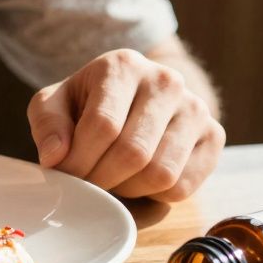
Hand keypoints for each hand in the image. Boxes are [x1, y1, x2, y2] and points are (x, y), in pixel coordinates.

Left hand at [26, 49, 224, 201]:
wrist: (134, 96)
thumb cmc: (87, 103)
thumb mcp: (54, 103)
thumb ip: (48, 125)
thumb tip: (56, 157)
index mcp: (123, 66)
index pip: (102, 125)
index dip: (78, 161)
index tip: (64, 175)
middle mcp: (166, 81)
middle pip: (133, 153)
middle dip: (101, 180)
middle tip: (86, 185)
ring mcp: (196, 108)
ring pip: (161, 173)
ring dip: (128, 190)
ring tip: (110, 180)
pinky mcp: (214, 136)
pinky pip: (184, 185)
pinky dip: (155, 195)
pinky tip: (138, 180)